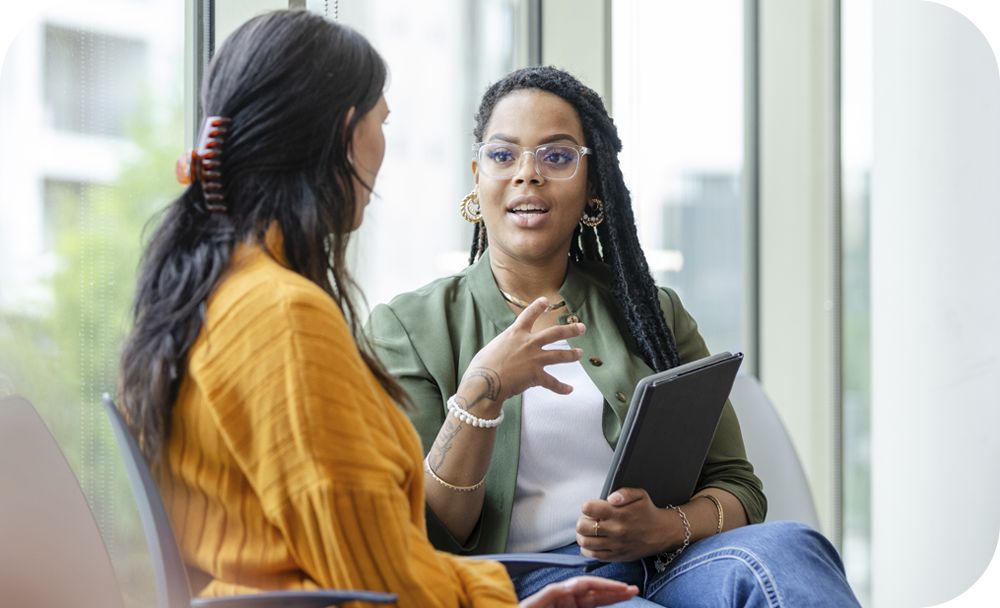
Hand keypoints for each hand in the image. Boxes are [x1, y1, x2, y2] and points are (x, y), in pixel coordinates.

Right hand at [458, 297, 584, 410]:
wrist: (485, 381)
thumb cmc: (482, 366)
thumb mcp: (492, 348)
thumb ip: (503, 347)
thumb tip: (505, 352)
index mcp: (515, 333)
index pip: (529, 315)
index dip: (538, 307)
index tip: (546, 301)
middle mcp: (528, 343)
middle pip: (554, 333)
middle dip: (570, 330)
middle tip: (581, 328)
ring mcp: (534, 359)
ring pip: (559, 355)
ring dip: (572, 354)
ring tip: (580, 353)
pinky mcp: (536, 376)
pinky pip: (552, 382)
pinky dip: (561, 388)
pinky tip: (569, 390)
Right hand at [519, 576, 638, 607]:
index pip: (596, 600)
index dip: (614, 596)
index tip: (631, 594)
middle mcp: (565, 600)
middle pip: (594, 592)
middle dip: (614, 590)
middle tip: (634, 589)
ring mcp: (555, 596)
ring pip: (583, 586)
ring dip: (603, 586)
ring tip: (621, 589)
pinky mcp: (545, 595)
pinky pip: (565, 588)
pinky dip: (580, 586)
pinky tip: (594, 587)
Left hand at [576, 488, 679, 561]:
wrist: (662, 533)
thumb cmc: (648, 512)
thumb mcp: (640, 495)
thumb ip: (624, 492)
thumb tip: (610, 498)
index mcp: (619, 513)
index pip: (588, 509)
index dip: (587, 506)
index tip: (592, 507)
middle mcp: (615, 530)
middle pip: (583, 526)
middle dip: (583, 520)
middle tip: (589, 519)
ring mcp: (615, 545)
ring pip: (585, 542)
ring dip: (582, 535)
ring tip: (589, 531)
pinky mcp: (616, 556)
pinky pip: (593, 555)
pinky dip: (587, 549)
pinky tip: (593, 542)